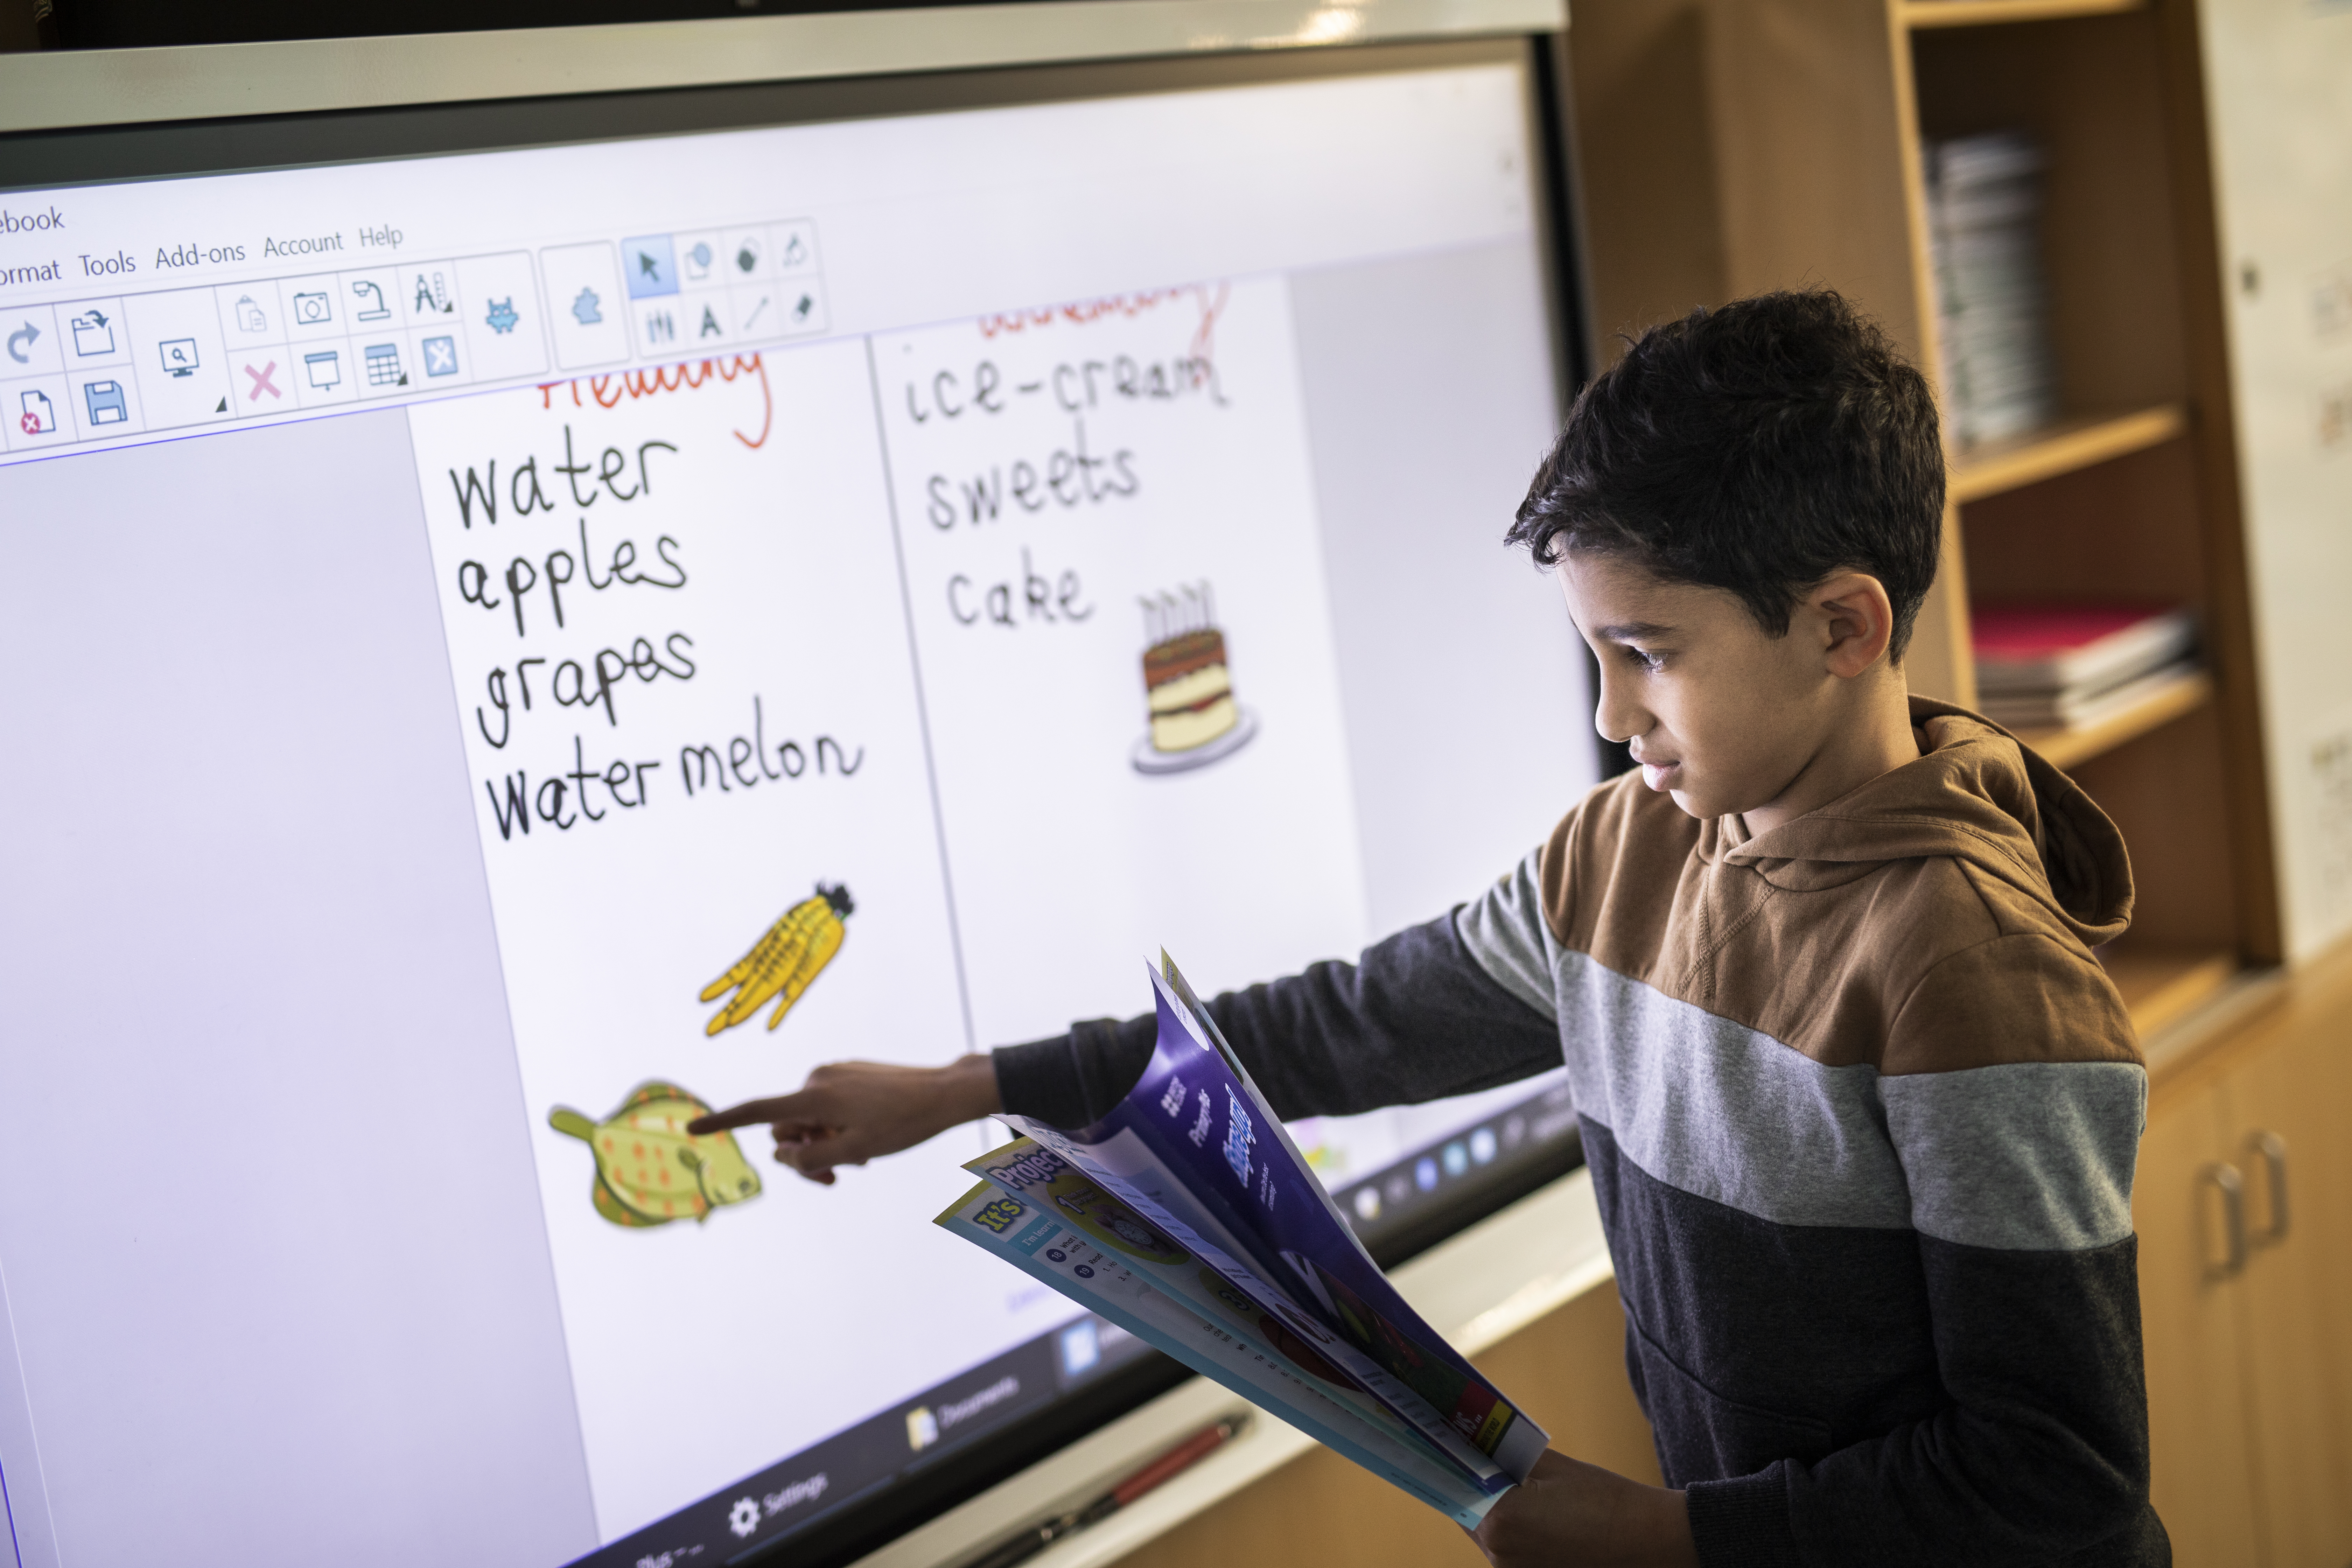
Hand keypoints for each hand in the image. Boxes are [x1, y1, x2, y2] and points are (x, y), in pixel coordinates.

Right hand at [685, 1055, 1001, 1184]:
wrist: (944, 1094)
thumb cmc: (903, 1124)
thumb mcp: (853, 1152)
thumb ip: (809, 1159)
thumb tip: (782, 1156)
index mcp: (814, 1096)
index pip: (758, 1111)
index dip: (723, 1121)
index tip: (692, 1128)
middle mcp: (818, 1079)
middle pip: (787, 1128)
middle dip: (805, 1154)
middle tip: (840, 1174)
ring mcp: (834, 1074)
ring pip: (809, 1120)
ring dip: (825, 1143)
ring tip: (861, 1156)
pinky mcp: (849, 1075)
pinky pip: (828, 1108)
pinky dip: (838, 1128)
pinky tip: (867, 1138)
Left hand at [1470, 1451, 1697, 1567]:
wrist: (1649, 1540)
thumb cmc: (1605, 1499)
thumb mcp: (1552, 1465)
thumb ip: (1508, 1455)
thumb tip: (1479, 1442)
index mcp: (1501, 1519)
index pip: (1457, 1488)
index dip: (1452, 1465)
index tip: (1448, 1445)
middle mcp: (1500, 1554)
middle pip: (1469, 1513)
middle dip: (1474, 1486)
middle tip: (1480, 1458)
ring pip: (1487, 1534)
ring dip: (1492, 1510)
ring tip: (1514, 1484)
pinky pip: (1508, 1551)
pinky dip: (1513, 1530)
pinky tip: (1533, 1512)